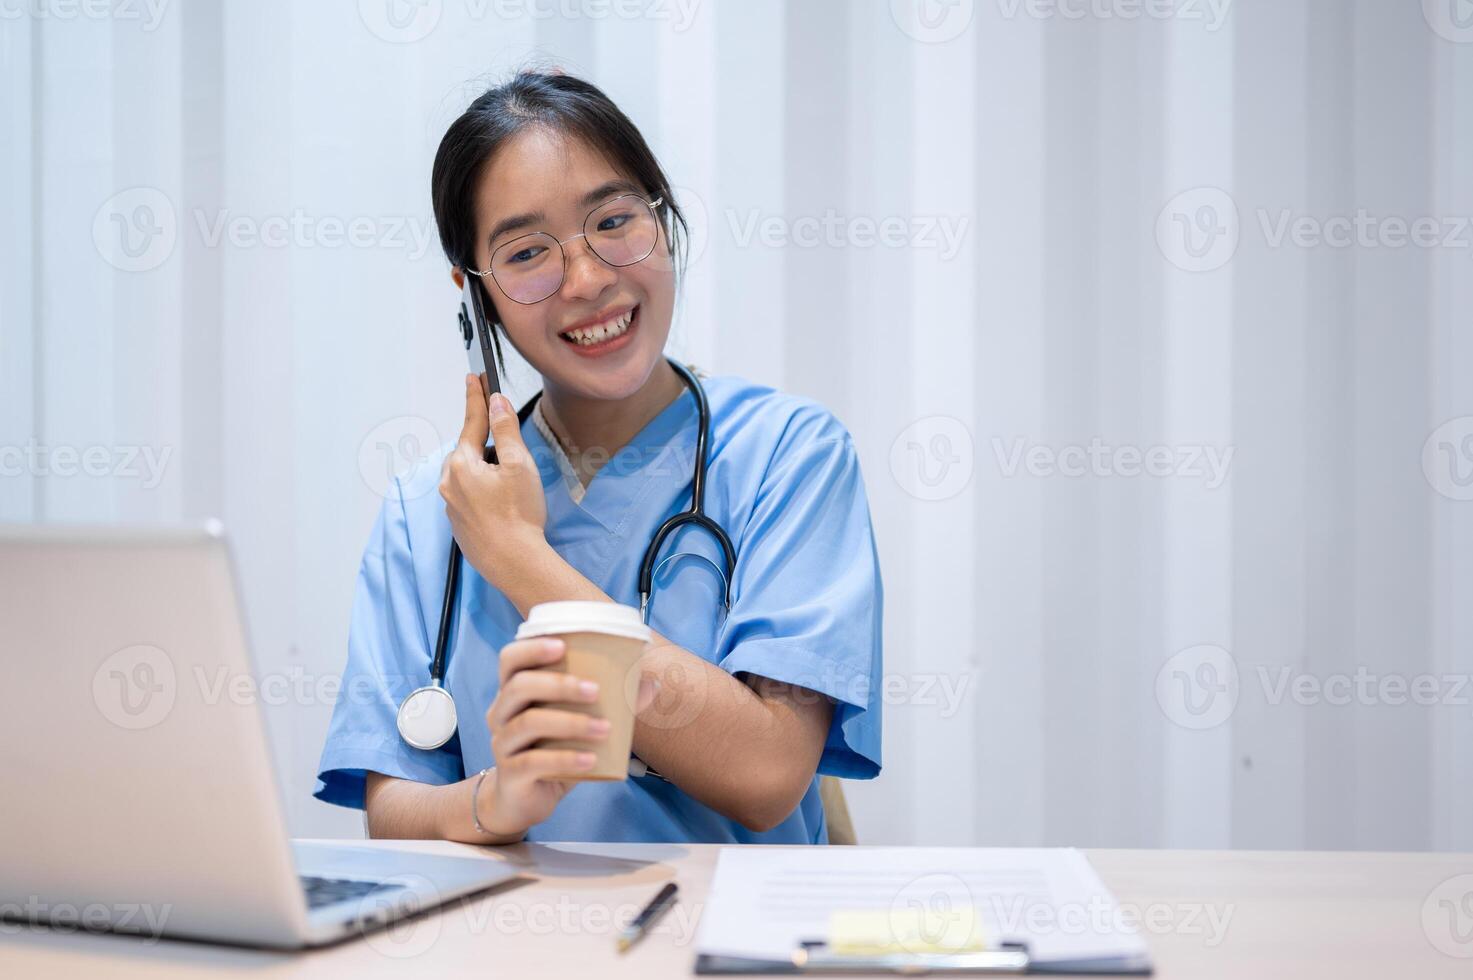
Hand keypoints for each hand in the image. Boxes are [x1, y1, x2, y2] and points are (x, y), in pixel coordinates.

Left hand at [439, 376, 547, 589]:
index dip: (476, 398)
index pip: (471, 422)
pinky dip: (483, 494)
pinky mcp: (459, 526)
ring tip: (511, 485)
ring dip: (484, 471)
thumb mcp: (519, 464)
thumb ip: (506, 429)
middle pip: (469, 451)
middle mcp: (449, 483)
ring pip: (468, 476)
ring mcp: (452, 507)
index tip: (473, 377)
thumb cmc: (519, 514)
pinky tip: (502, 506)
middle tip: (508, 448)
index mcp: (462, 463)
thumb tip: (497, 402)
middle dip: (486, 443)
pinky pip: (469, 499)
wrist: (514, 563)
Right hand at [479, 637, 606, 835]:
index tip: (563, 646)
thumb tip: (650, 685)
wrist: (525, 799)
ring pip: (528, 723)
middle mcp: (500, 713)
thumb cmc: (552, 749)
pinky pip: (533, 762)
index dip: (531, 648)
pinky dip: (566, 759)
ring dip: (571, 722)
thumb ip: (605, 703)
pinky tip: (591, 760)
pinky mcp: (510, 774)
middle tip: (595, 690)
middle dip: (559, 684)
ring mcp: (502, 744)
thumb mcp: (574, 723)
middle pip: (519, 687)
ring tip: (604, 728)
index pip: (510, 659)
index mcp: (513, 692)